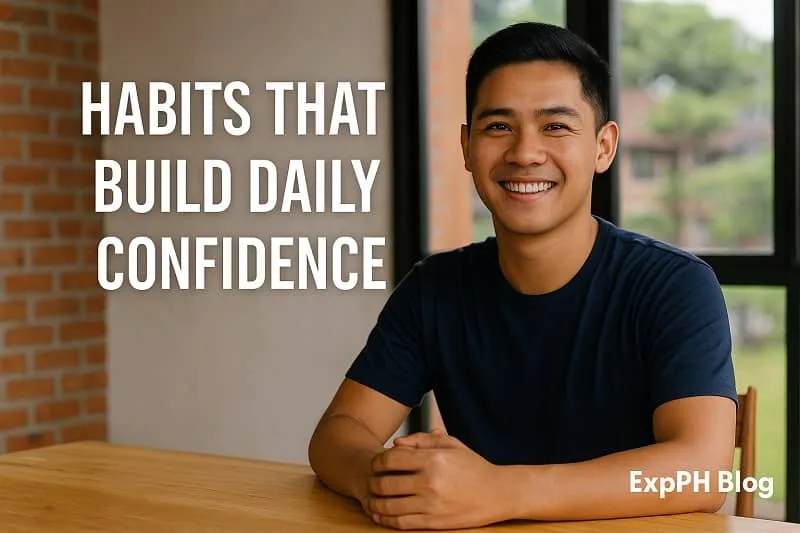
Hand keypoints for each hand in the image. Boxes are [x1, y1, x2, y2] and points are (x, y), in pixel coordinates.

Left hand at [363, 430, 512, 529]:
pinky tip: (380, 515)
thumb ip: (422, 439)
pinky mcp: (433, 522)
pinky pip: (401, 522)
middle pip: (384, 483)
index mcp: (433, 459)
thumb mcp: (451, 444)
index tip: (376, 464)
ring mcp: (431, 504)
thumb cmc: (473, 466)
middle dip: (372, 482)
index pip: (390, 459)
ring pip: (389, 505)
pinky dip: (386, 519)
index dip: (377, 461)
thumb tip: (396, 444)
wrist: (498, 493)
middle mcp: (429, 482)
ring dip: (374, 503)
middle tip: (370, 482)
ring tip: (370, 500)